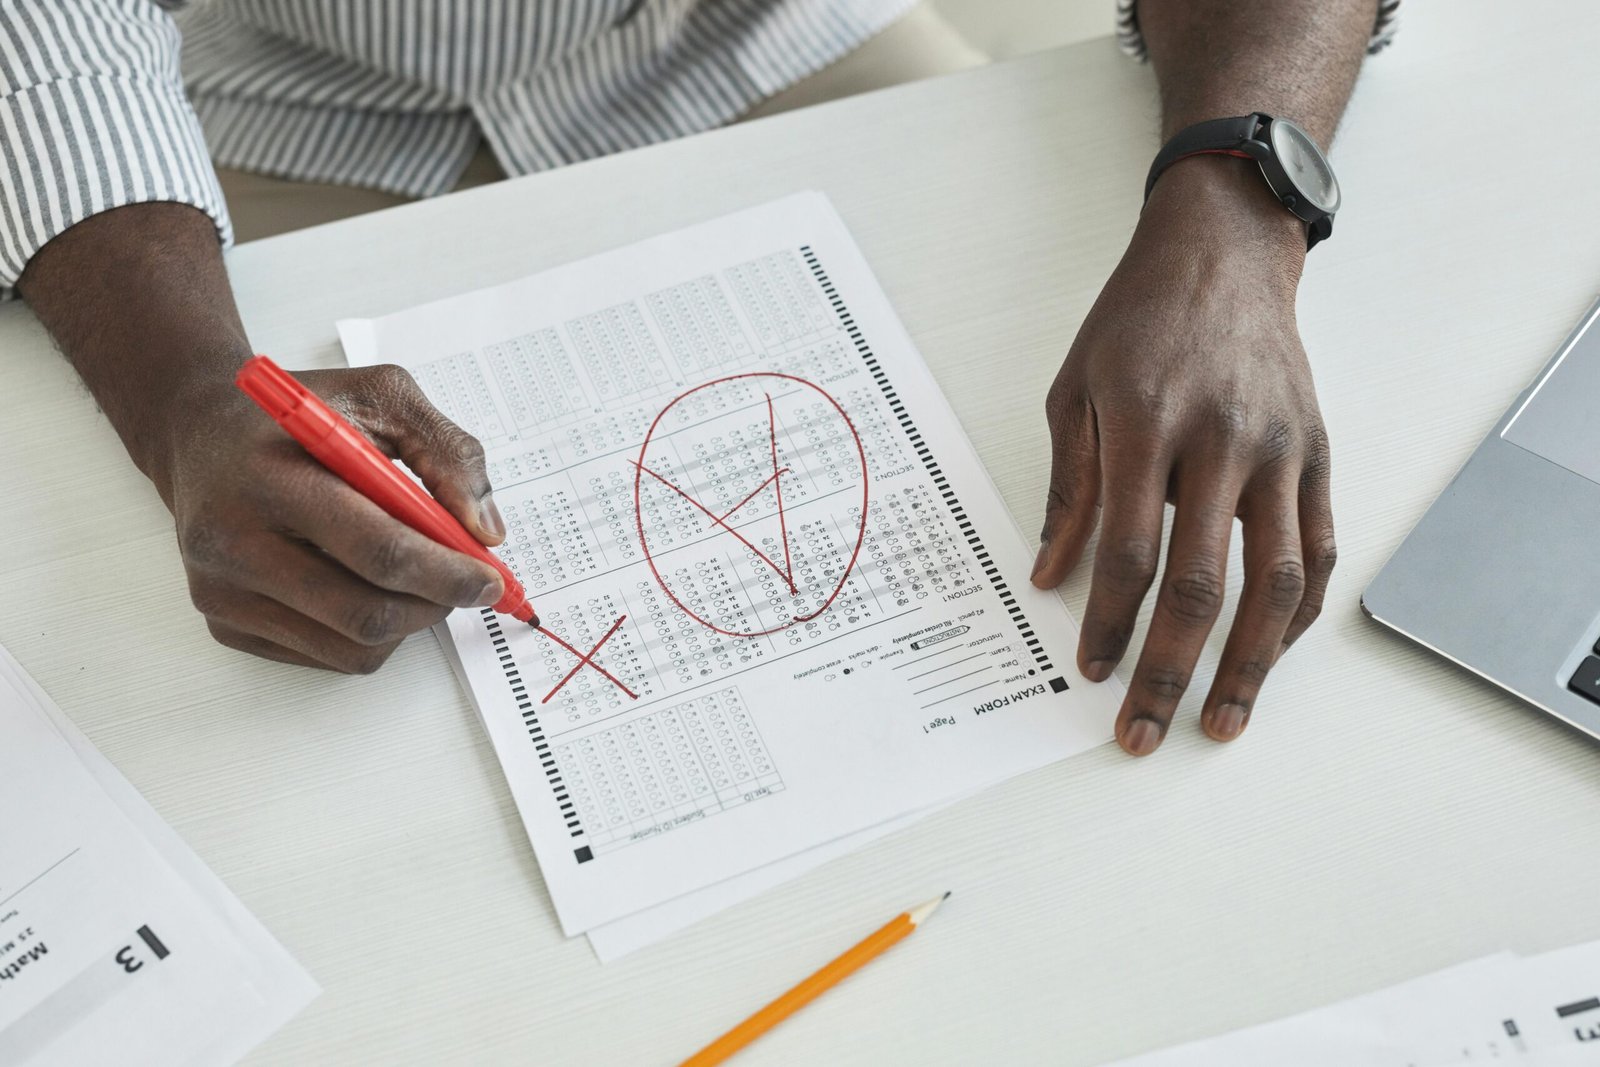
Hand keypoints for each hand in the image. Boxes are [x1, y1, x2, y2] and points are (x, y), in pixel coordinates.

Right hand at [151, 365, 507, 672]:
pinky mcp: (224, 622)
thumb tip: (486, 533)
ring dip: (407, 622)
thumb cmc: (294, 416)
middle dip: (435, 605)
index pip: (377, 551)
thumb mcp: (381, 396)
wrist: (199, 431)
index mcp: (270, 477)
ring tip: (413, 575)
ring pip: (353, 648)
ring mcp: (222, 591)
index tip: (489, 580)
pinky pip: (326, 656)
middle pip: (366, 613)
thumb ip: (447, 452)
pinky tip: (362, 583)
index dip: (447, 575)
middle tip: (466, 583)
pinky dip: (368, 632)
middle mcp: (232, 541)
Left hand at [1030, 158, 1337, 754]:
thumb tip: (1051, 575)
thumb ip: (1069, 489)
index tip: (1091, 672)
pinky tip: (1268, 654)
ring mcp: (1283, 450)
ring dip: (1250, 665)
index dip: (1109, 622)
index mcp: (1149, 422)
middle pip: (1203, 583)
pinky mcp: (1320, 454)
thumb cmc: (1138, 320)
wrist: (1225, 255)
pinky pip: (1319, 550)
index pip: (1129, 550)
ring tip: (1223, 721)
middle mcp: (1224, 440)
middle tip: (1145, 730)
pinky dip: (1297, 613)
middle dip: (1169, 670)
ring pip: (1276, 580)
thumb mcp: (1075, 391)